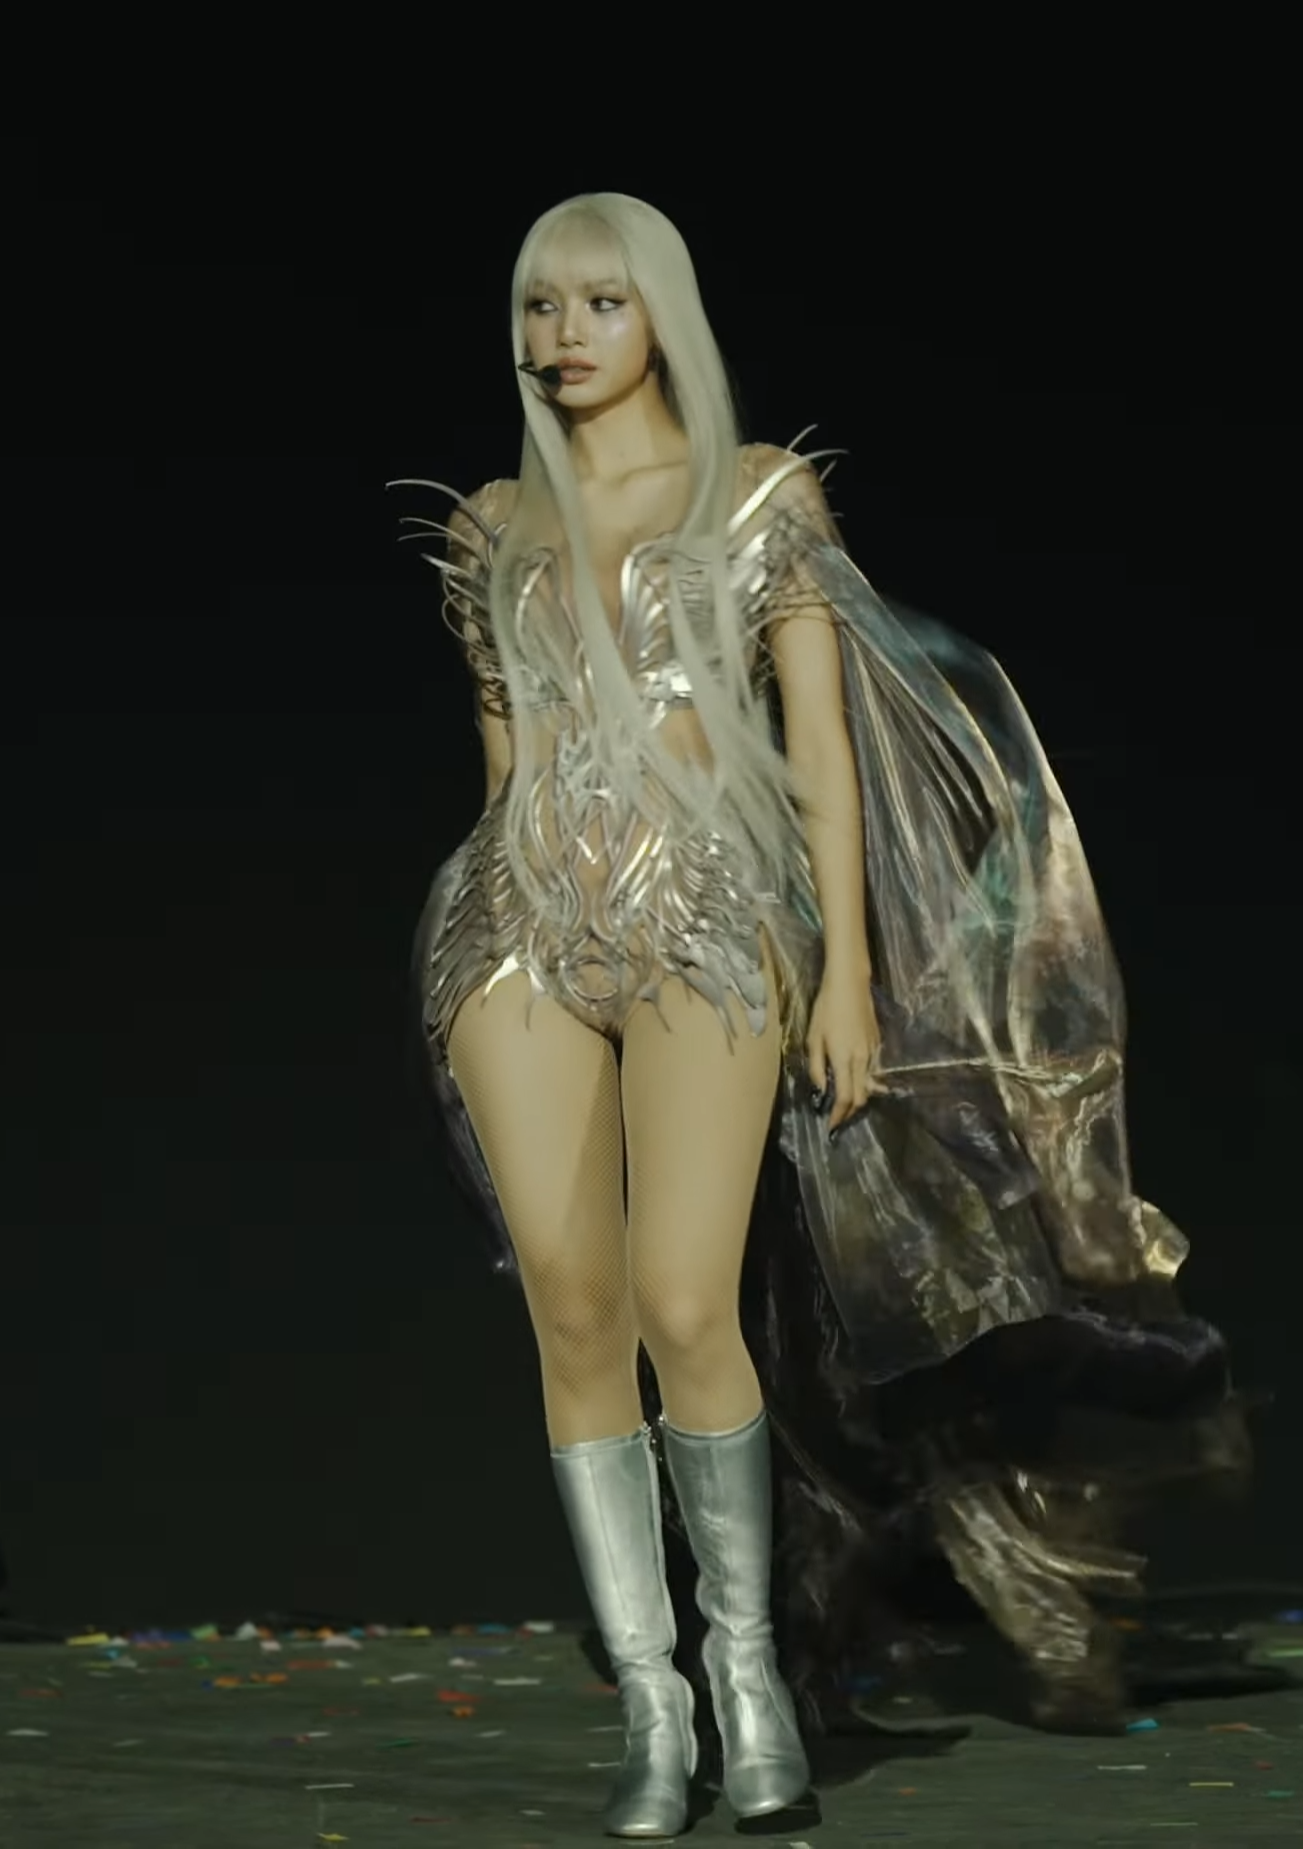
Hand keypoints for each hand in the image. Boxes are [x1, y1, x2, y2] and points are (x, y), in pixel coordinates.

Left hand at [806, 969, 883, 1131]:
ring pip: (869, 1086)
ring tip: (843, 1103)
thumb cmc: (827, 1008)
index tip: (831, 1126)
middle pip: (860, 1097)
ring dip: (857, 1098)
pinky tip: (853, 1080)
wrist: (850, 984)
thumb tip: (820, 1089)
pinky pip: (872, 1071)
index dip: (838, 1115)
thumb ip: (815, 1066)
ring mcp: (873, 1052)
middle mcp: (862, 1060)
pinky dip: (863, 1082)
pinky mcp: (877, 1043)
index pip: (844, 1098)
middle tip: (837, 1118)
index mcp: (844, 1060)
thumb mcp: (813, 1037)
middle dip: (849, 1112)